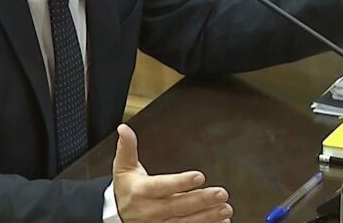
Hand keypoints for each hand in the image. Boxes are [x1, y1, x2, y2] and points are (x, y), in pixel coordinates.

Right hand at [113, 124, 232, 222]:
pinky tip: (221, 222)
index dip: (180, 182)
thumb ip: (127, 147)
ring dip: (207, 216)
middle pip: (178, 206)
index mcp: (140, 192)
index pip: (161, 187)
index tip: (199, 176)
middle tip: (221, 193)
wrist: (117, 218)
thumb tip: (124, 128)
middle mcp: (150, 211)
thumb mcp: (123, 167)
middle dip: (201, 200)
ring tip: (225, 209)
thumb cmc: (126, 189)